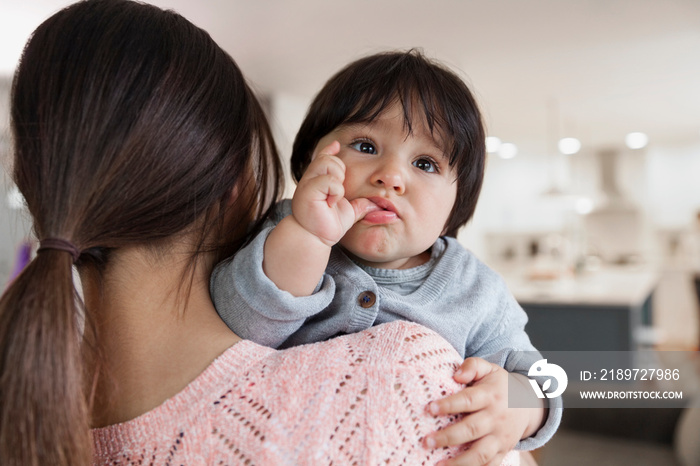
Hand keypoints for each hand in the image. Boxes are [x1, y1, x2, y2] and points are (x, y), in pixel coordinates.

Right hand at [291, 141, 377, 245]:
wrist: (316, 239)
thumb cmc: (328, 226)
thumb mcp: (349, 211)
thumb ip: (360, 204)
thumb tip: (376, 203)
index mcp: (318, 180)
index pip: (323, 157)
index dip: (330, 150)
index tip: (337, 145)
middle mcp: (310, 179)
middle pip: (328, 158)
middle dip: (340, 170)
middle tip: (338, 192)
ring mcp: (307, 184)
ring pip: (328, 164)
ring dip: (338, 179)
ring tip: (334, 197)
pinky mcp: (307, 191)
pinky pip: (328, 180)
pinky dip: (335, 191)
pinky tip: (331, 202)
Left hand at [424, 357, 539, 465]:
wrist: (528, 403)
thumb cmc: (499, 384)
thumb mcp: (489, 368)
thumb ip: (472, 366)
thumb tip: (457, 375)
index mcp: (490, 396)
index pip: (468, 400)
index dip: (449, 405)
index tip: (429, 408)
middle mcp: (496, 418)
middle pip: (472, 430)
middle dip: (448, 437)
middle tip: (427, 441)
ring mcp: (500, 437)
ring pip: (481, 453)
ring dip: (459, 462)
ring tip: (437, 464)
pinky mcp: (503, 451)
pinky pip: (490, 465)